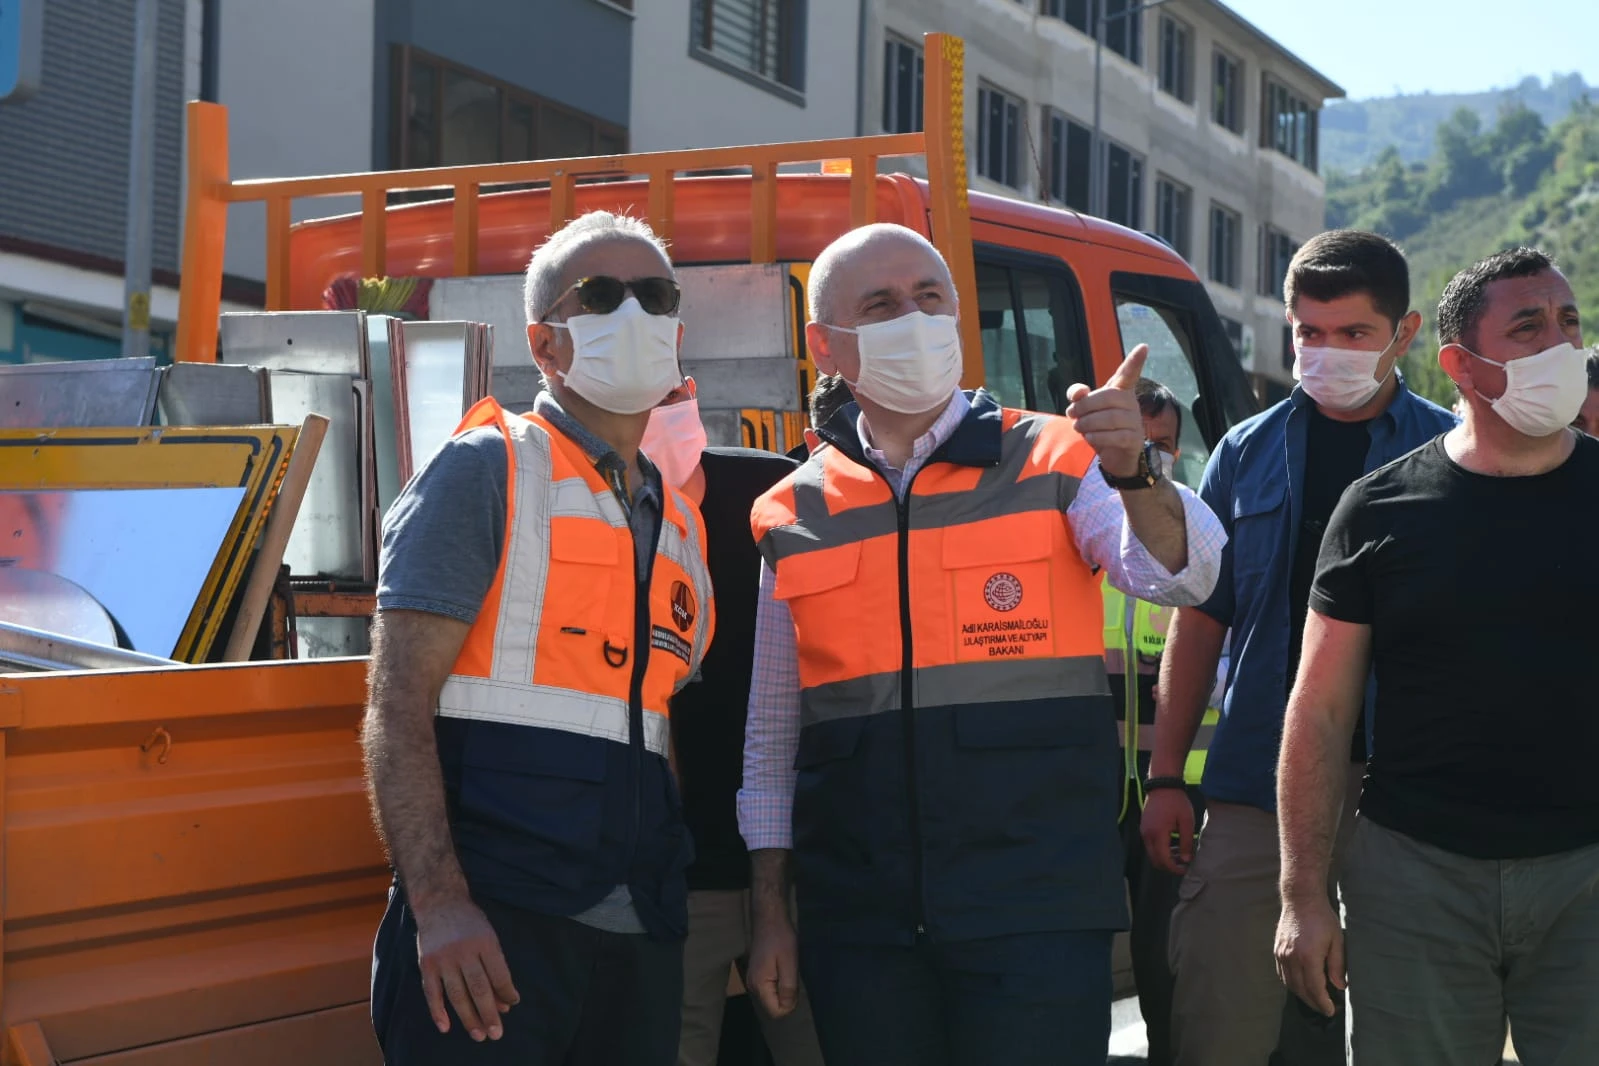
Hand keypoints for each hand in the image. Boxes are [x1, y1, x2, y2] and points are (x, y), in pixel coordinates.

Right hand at [414, 896, 519, 1040]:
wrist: (439, 902)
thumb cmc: (470, 922)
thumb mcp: (488, 936)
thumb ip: (496, 967)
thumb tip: (506, 1001)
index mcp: (485, 942)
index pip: (499, 974)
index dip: (507, 992)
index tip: (511, 1006)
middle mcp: (464, 951)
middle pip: (479, 988)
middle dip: (489, 1012)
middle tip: (496, 1033)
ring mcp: (443, 958)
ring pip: (456, 995)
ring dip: (468, 1017)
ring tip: (478, 1035)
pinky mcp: (426, 964)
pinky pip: (432, 992)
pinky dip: (438, 1012)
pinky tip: (446, 1027)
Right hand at [747, 914, 800, 1018]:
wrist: (769, 919)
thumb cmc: (781, 939)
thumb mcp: (789, 963)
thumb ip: (788, 988)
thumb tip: (788, 1008)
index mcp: (760, 985)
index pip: (776, 1011)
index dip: (790, 1004)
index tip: (795, 985)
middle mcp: (752, 986)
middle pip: (773, 1006)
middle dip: (787, 997)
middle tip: (792, 976)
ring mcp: (753, 981)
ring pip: (772, 998)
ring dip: (783, 990)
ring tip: (788, 971)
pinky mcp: (757, 975)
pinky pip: (770, 990)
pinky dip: (779, 984)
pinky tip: (783, 969)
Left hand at [1066, 344, 1150, 477]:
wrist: (1116, 456)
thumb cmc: (1101, 427)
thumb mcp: (1087, 411)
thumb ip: (1079, 397)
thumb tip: (1078, 393)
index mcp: (1121, 392)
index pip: (1129, 374)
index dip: (1135, 361)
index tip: (1144, 346)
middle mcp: (1131, 404)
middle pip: (1109, 396)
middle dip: (1086, 405)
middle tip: (1072, 414)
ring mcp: (1135, 422)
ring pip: (1111, 417)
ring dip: (1088, 422)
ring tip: (1078, 427)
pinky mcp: (1133, 440)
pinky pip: (1116, 436)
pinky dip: (1098, 436)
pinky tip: (1089, 437)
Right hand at [1140, 786, 1196, 874]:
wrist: (1162, 785)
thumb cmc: (1177, 802)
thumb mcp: (1187, 821)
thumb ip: (1186, 842)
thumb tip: (1186, 859)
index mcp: (1158, 834)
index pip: (1164, 860)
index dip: (1174, 868)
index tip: (1185, 869)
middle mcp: (1147, 835)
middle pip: (1155, 860)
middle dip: (1168, 866)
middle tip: (1183, 863)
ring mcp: (1143, 831)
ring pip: (1152, 853)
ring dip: (1164, 858)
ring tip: (1179, 853)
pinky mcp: (1143, 828)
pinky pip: (1150, 845)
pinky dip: (1160, 850)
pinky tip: (1171, 844)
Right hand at [1275, 895, 1344, 1017]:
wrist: (1300, 899)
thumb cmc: (1322, 918)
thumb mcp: (1337, 940)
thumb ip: (1337, 965)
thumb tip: (1340, 986)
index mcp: (1308, 957)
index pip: (1315, 989)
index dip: (1323, 1003)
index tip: (1331, 1011)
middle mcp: (1292, 958)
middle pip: (1301, 990)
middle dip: (1313, 1003)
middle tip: (1324, 1009)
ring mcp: (1282, 954)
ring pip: (1289, 984)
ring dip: (1302, 995)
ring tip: (1314, 999)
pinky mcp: (1277, 950)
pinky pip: (1282, 974)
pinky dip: (1291, 984)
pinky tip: (1300, 985)